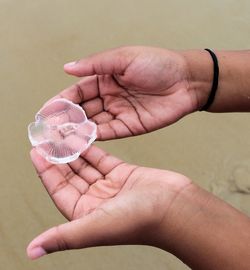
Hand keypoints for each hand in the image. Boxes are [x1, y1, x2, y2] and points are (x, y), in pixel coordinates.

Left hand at [27, 145, 190, 258]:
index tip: (36, 152)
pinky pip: (102, 159)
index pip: (59, 190)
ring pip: (86, 166)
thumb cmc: (140, 221)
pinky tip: (82, 139)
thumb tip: (32, 252)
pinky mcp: (123, 173)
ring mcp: (110, 186)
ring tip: (61, 135)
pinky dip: (92, 149)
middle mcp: (96, 201)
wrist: (175, 207)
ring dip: (74, 152)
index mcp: (86, 215)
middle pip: (71, 176)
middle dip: (59, 158)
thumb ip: (64, 237)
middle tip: (47, 139)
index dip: (46, 171)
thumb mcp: (95, 227)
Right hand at [51, 46, 207, 139]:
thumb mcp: (124, 58)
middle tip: (48, 129)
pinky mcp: (129, 127)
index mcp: (105, 79)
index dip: (61, 101)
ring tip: (59, 138)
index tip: (46, 111)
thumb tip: (67, 68)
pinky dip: (94, 137)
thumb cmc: (158, 64)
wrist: (186, 81)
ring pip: (92, 123)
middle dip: (65, 120)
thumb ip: (95, 65)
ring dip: (76, 131)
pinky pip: (108, 133)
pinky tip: (80, 141)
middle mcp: (109, 97)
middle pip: (82, 111)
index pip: (77, 93)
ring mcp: (118, 113)